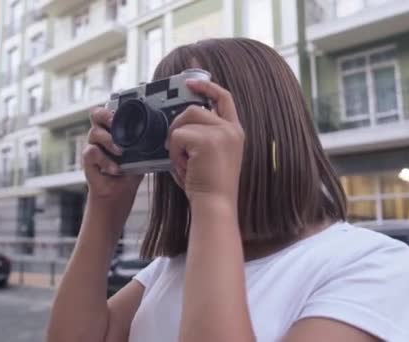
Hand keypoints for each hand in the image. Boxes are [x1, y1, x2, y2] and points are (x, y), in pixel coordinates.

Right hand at [82, 108, 142, 206]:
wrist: (118, 195)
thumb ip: (144, 145)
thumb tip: (160, 136)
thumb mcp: (140, 157)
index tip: (124, 112)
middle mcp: (100, 136)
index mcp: (112, 131)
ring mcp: (93, 147)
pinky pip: (92, 153)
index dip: (114, 108)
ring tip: (120, 152)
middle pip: (95, 114)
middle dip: (106, 116)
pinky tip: (115, 168)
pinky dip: (105, 160)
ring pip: (94, 133)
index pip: (108, 111)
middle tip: (116, 123)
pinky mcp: (88, 161)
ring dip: (109, 141)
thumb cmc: (128, 174)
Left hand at [166, 79, 244, 205]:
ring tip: (182, 160)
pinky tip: (183, 166)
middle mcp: (231, 129)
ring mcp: (221, 133)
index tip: (191, 83)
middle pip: (195, 109)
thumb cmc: (209, 187)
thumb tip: (179, 124)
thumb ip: (201, 136)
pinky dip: (174, 151)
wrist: (215, 204)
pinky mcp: (207, 140)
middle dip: (179, 124)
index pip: (224, 98)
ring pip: (185, 119)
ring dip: (176, 140)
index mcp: (235, 132)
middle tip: (175, 146)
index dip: (207, 87)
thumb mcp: (209, 156)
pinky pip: (178, 135)